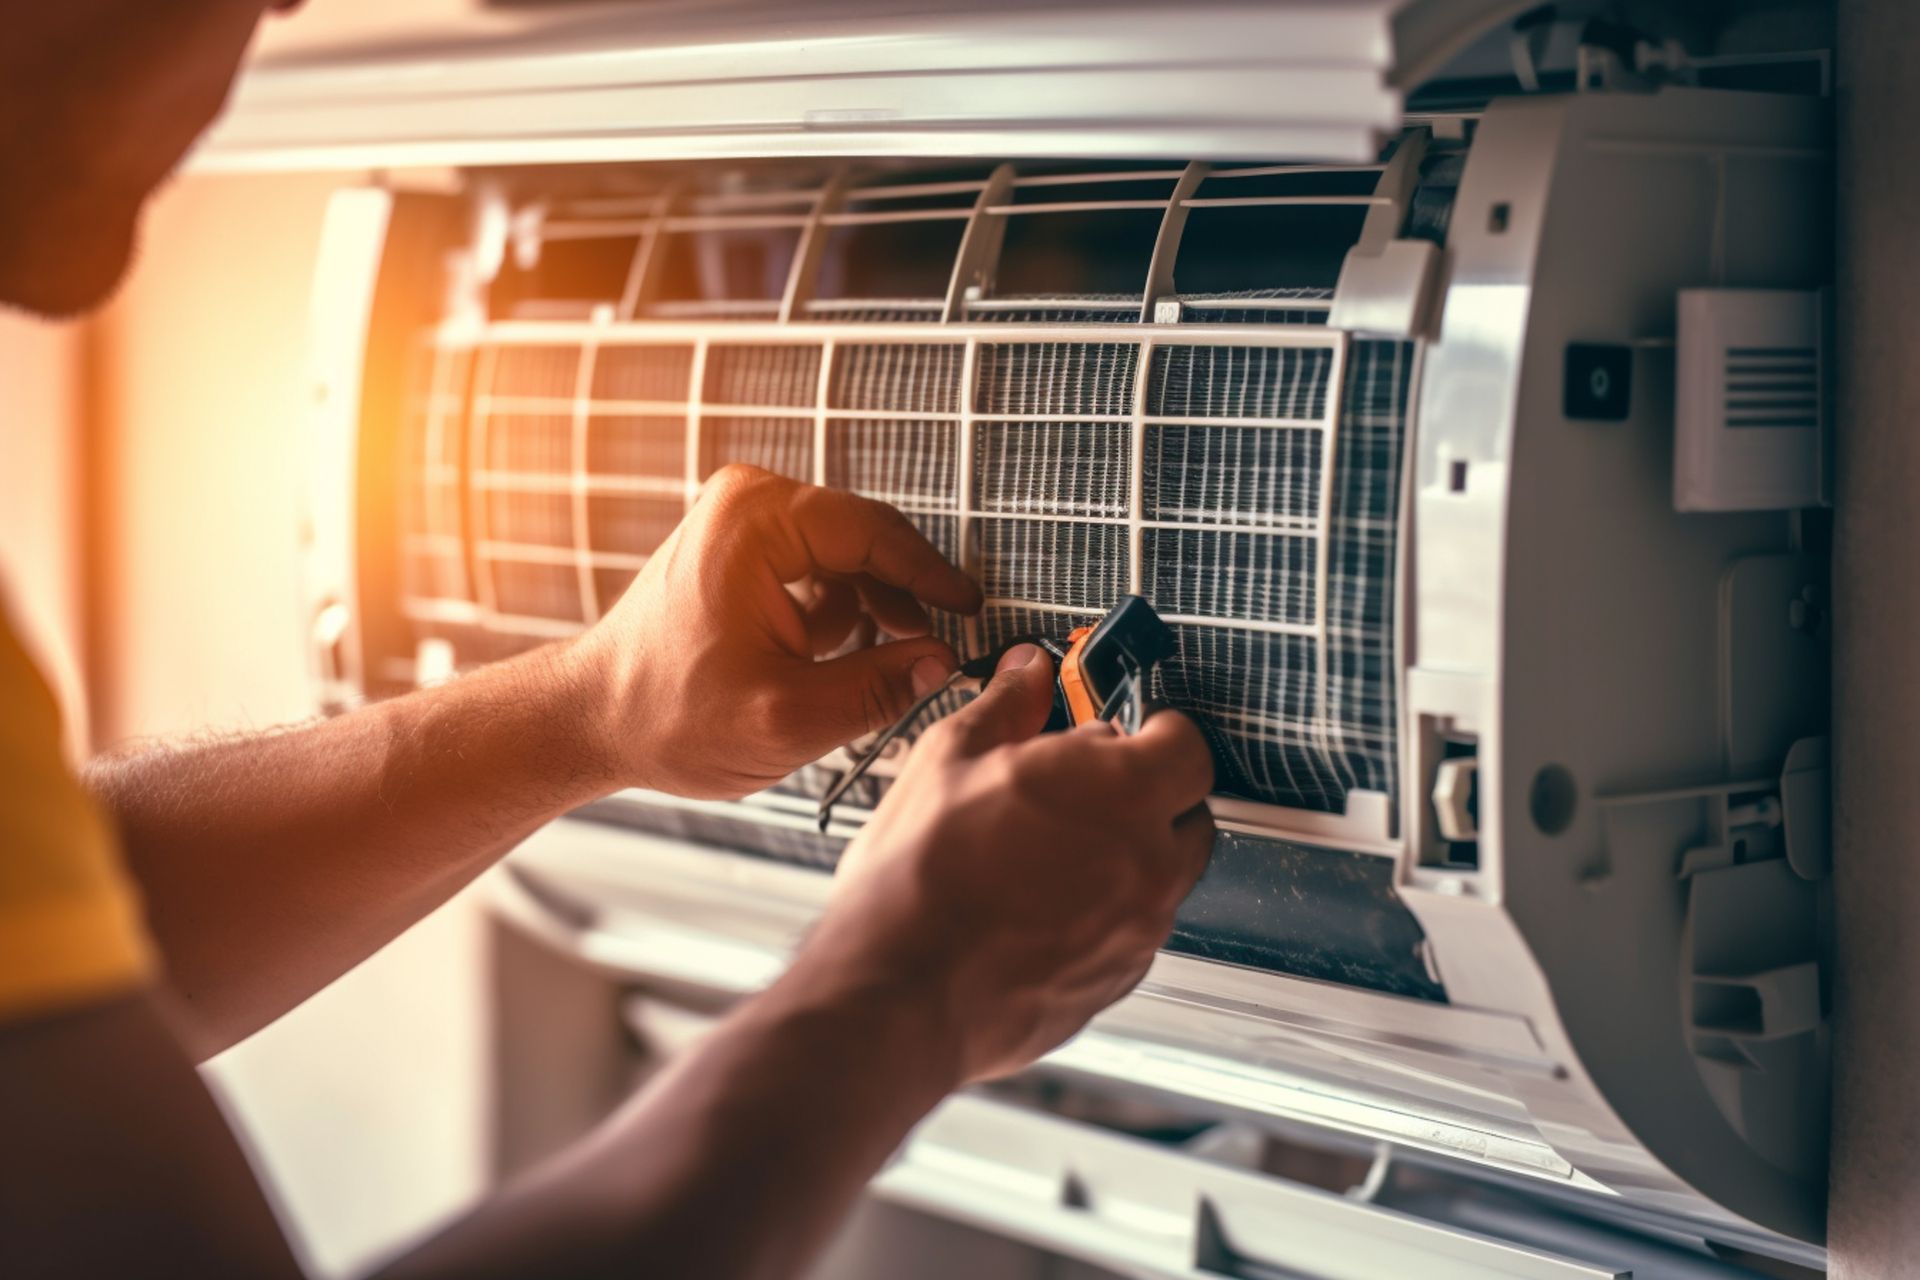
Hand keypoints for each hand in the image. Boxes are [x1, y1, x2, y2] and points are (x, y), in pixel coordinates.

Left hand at [563, 465, 982, 799]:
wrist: (593, 723)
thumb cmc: (663, 714)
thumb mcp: (788, 717)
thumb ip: (878, 688)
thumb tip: (941, 664)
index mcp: (757, 520)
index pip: (875, 532)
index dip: (931, 575)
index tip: (969, 608)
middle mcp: (750, 506)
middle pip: (865, 542)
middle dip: (902, 600)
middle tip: (937, 650)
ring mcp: (744, 528)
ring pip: (847, 562)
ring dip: (870, 615)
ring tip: (877, 671)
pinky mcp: (744, 557)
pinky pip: (820, 576)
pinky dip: (840, 620)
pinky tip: (834, 668)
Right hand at [795, 643, 1216, 1084]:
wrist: (898, 995)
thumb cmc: (920, 886)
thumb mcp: (948, 760)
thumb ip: (1006, 707)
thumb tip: (1025, 675)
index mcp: (1121, 792)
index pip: (1190, 747)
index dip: (1158, 733)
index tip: (1126, 733)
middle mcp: (1148, 863)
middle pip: (1188, 815)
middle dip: (1149, 797)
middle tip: (1084, 790)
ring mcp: (1137, 931)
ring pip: (1162, 878)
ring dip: (1127, 857)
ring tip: (1049, 853)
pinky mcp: (1115, 981)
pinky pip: (1132, 932)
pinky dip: (1104, 913)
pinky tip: (1039, 907)